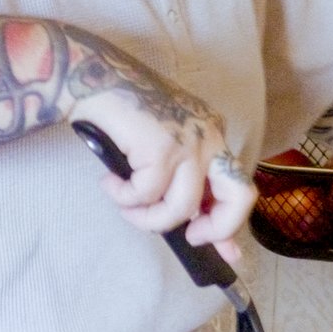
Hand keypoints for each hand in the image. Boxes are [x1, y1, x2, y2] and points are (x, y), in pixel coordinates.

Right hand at [70, 82, 254, 264]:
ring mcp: (189, 142)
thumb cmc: (121, 111)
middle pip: (240, 196)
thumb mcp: (162, 146)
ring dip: (146, 218)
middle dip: (217, 229)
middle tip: (189, 237)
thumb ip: (180, 181)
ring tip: (125, 206)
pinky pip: (145, 196)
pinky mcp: (164, 148)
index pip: (237, 187)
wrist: (93, 77)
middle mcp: (209, 137)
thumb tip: (192, 229)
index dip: (230, 226)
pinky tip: (109, 181)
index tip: (228, 254)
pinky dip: (123, 197)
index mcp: (212, 135)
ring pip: (181, 208)